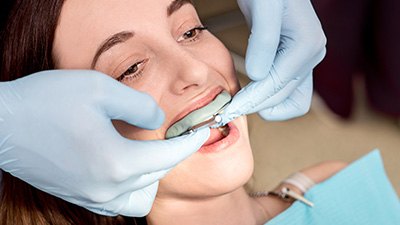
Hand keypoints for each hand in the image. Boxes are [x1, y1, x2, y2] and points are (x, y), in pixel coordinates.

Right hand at [0, 70, 209, 215]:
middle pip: (156, 175)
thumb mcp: (100, 89)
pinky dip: (131, 184)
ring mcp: (91, 196)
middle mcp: (107, 188)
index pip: (169, 157)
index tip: (202, 133)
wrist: (2, 123)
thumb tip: (158, 122)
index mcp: (116, 163)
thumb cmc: (46, 102)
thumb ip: (140, 106)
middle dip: (172, 155)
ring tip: (149, 151)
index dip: (189, 143)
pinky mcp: (78, 196)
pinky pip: (118, 200)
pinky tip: (125, 163)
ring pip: (140, 195)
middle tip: (176, 135)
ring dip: (152, 174)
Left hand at [221, 0, 325, 122]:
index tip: (229, 110)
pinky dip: (267, 97)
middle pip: (283, 97)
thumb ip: (264, 39)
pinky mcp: (293, 60)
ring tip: (239, 105)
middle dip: (255, 106)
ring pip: (289, 99)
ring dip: (265, 106)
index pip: (276, 85)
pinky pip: (285, 90)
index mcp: (307, 45)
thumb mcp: (264, 6)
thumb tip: (257, 75)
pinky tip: (249, 94)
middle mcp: (311, 55)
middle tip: (227, 112)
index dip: (251, 100)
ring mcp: (304, 59)